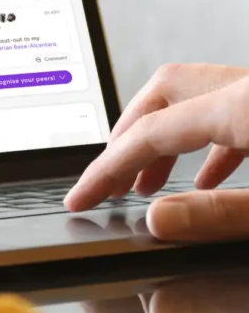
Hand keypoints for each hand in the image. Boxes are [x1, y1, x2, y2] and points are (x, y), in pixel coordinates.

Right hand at [64, 63, 248, 240]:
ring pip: (194, 98)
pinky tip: (204, 176)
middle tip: (110, 181)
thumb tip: (158, 219)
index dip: (108, 167)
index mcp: (246, 106)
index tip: (81, 196)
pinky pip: (228, 112)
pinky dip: (205, 142)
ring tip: (148, 182)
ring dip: (163, 138)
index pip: (153, 131)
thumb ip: (221, 214)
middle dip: (127, 138)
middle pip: (163, 94)